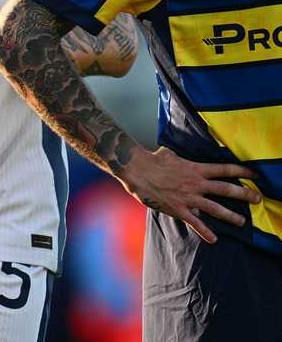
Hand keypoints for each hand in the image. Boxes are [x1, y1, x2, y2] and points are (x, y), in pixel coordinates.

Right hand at [118, 146, 261, 242]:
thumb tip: (175, 154)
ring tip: (242, 222)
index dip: (242, 172)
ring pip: (217, 209)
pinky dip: (205, 232)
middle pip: (227, 190)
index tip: (254, 175)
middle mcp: (197, 184)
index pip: (225, 169)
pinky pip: (196, 223)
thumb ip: (178, 157)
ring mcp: (189, 198)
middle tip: (257, 199)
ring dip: (231, 216)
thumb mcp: (169, 153)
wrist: (136, 169)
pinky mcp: (178, 209)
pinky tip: (213, 239)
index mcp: (196, 169)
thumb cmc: (151, 159)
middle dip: (245, 195)